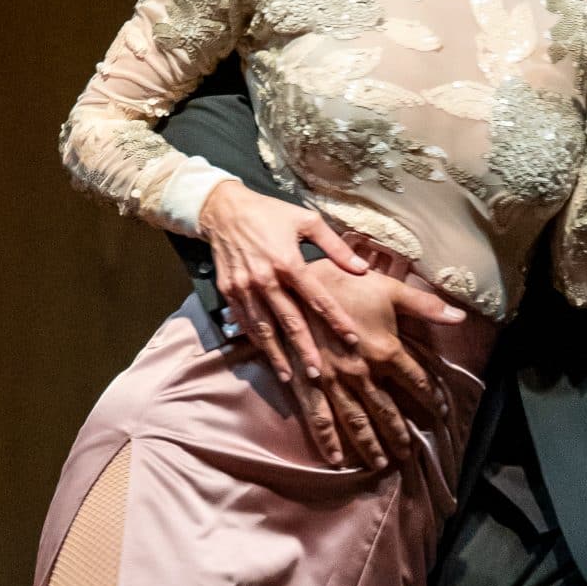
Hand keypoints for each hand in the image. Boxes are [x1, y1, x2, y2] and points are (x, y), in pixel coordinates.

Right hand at [198, 180, 368, 390]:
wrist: (223, 209)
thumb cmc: (270, 213)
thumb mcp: (307, 220)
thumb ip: (336, 247)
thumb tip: (363, 269)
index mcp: (288, 261)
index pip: (317, 298)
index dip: (336, 320)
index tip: (352, 340)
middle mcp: (265, 278)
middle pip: (290, 321)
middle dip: (305, 350)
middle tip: (319, 375)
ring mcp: (244, 288)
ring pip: (264, 328)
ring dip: (277, 355)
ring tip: (290, 376)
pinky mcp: (228, 291)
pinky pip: (244, 322)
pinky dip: (256, 341)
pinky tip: (268, 355)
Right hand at [234, 264, 467, 469]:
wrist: (299, 282)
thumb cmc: (347, 282)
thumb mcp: (390, 289)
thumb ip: (426, 307)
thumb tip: (460, 316)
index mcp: (386, 351)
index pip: (417, 382)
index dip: (431, 398)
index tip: (442, 412)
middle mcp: (362, 373)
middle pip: (386, 411)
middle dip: (398, 434)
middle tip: (407, 454)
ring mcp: (334, 382)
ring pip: (356, 421)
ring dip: (369, 444)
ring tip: (380, 464)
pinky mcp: (309, 382)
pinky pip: (319, 416)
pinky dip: (328, 439)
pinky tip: (336, 459)